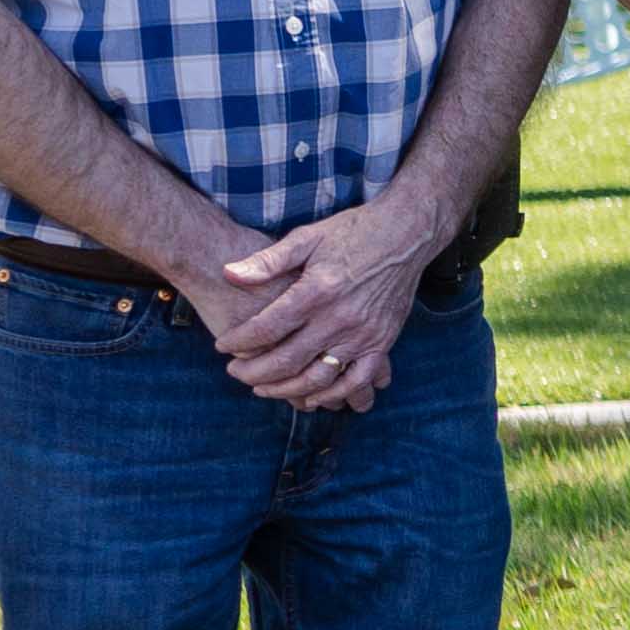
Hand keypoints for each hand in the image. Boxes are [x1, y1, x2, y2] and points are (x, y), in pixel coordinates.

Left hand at [200, 199, 444, 413]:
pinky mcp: (382, 341)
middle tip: (234, 373)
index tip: (222, 346)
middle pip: (287, 360)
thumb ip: (268, 260)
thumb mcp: (307, 237)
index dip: (239, 342)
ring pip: (319, 378)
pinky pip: (357, 380)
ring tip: (263, 388)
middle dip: (253, 372)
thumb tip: (229, 274)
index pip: (266, 328)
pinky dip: (335, 395)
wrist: (407, 233)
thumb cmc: (353, 232)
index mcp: (317, 291)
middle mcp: (340, 318)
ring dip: (286, 390)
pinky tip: (313, 397)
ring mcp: (363, 334)